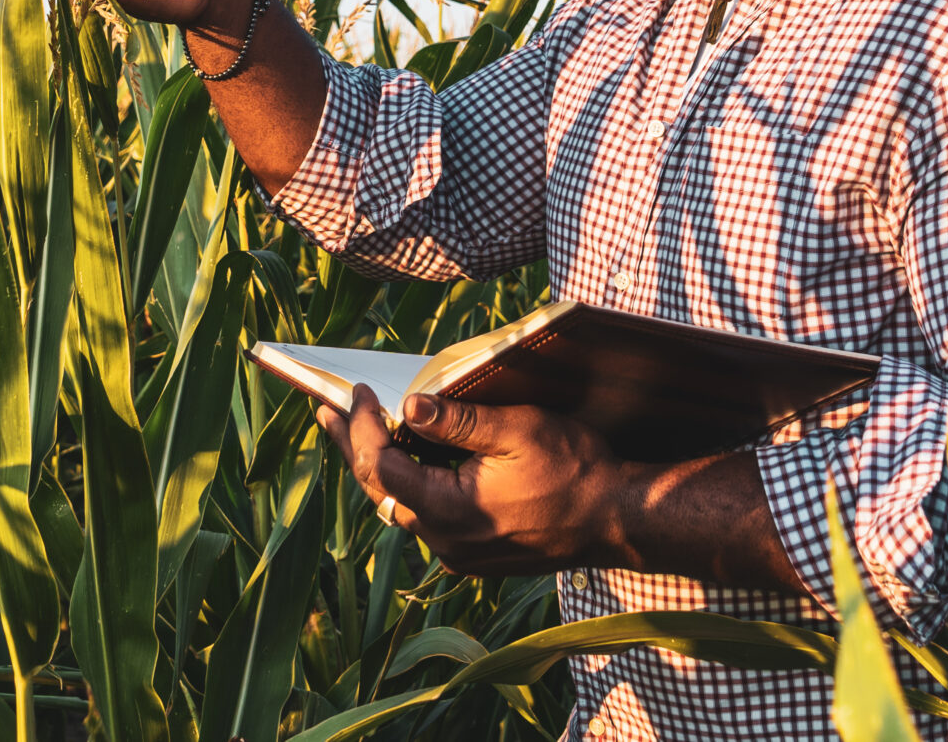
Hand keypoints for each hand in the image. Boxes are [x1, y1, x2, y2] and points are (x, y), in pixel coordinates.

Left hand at [316, 387, 632, 576]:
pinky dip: (411, 484)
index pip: (383, 467)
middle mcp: (446, 541)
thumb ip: (458, 421)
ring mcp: (460, 553)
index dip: (362, 427)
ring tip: (358, 429)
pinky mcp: (474, 554)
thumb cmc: (575, 470)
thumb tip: (409, 406)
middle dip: (355, 447)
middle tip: (329, 412)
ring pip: (402, 506)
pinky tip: (408, 457)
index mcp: (451, 511)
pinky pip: (427, 517)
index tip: (356, 392)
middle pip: (382, 491)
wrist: (617, 519)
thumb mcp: (517, 430)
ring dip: (381, 466)